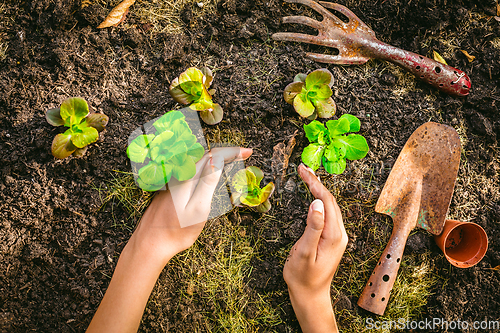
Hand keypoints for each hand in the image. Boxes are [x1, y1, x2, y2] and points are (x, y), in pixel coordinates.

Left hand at [129, 147, 252, 265]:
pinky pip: (190, 168)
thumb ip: (208, 182)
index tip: (248, 152)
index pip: (213, 155)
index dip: (232, 151)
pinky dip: (205, 166)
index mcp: (187, 178)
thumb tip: (218, 159)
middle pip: (205, 155)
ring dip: (216, 157)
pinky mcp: (169, 187)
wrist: (150, 243)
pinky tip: (211, 170)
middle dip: (226, 152)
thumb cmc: (177, 231)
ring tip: (232, 159)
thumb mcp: (199, 208)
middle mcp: (178, 175)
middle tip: (244, 154)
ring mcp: (172, 180)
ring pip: (197, 161)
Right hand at [283, 163, 347, 332]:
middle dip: (316, 182)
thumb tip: (316, 203)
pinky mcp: (331, 239)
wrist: (310, 296)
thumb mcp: (304, 253)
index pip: (326, 201)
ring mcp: (337, 236)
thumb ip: (312, 227)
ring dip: (318, 190)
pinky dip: (319, 200)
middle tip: (302, 169)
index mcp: (334, 235)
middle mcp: (339, 233)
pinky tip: (312, 195)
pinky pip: (327, 214)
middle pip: (330, 200)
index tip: (302, 170)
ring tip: (306, 176)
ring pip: (329, 206)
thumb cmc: (303, 278)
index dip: (315, 183)